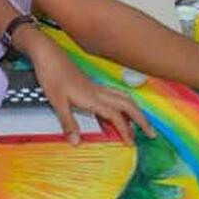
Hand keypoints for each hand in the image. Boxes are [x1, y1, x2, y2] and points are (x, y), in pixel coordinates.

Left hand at [31, 41, 153, 145]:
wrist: (48, 55)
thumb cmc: (52, 75)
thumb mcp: (57, 102)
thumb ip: (68, 122)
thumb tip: (76, 142)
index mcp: (92, 98)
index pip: (115, 115)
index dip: (125, 130)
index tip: (132, 143)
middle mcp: (98, 92)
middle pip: (128, 105)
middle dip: (141, 119)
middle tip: (151, 132)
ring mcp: (96, 87)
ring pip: (124, 98)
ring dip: (135, 110)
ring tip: (141, 122)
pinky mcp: (92, 85)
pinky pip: (115, 95)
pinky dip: (124, 103)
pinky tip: (121, 109)